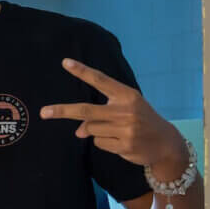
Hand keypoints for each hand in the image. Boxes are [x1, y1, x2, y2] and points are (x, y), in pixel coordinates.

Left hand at [40, 58, 185, 171]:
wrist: (166, 143)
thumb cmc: (141, 120)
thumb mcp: (126, 109)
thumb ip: (101, 114)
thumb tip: (79, 130)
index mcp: (127, 94)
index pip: (100, 80)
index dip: (82, 71)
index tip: (65, 62)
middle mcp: (126, 110)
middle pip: (86, 110)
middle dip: (63, 111)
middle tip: (43, 112)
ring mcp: (126, 129)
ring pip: (90, 130)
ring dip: (94, 131)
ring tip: (115, 131)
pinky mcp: (125, 146)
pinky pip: (99, 143)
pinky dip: (103, 142)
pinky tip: (120, 142)